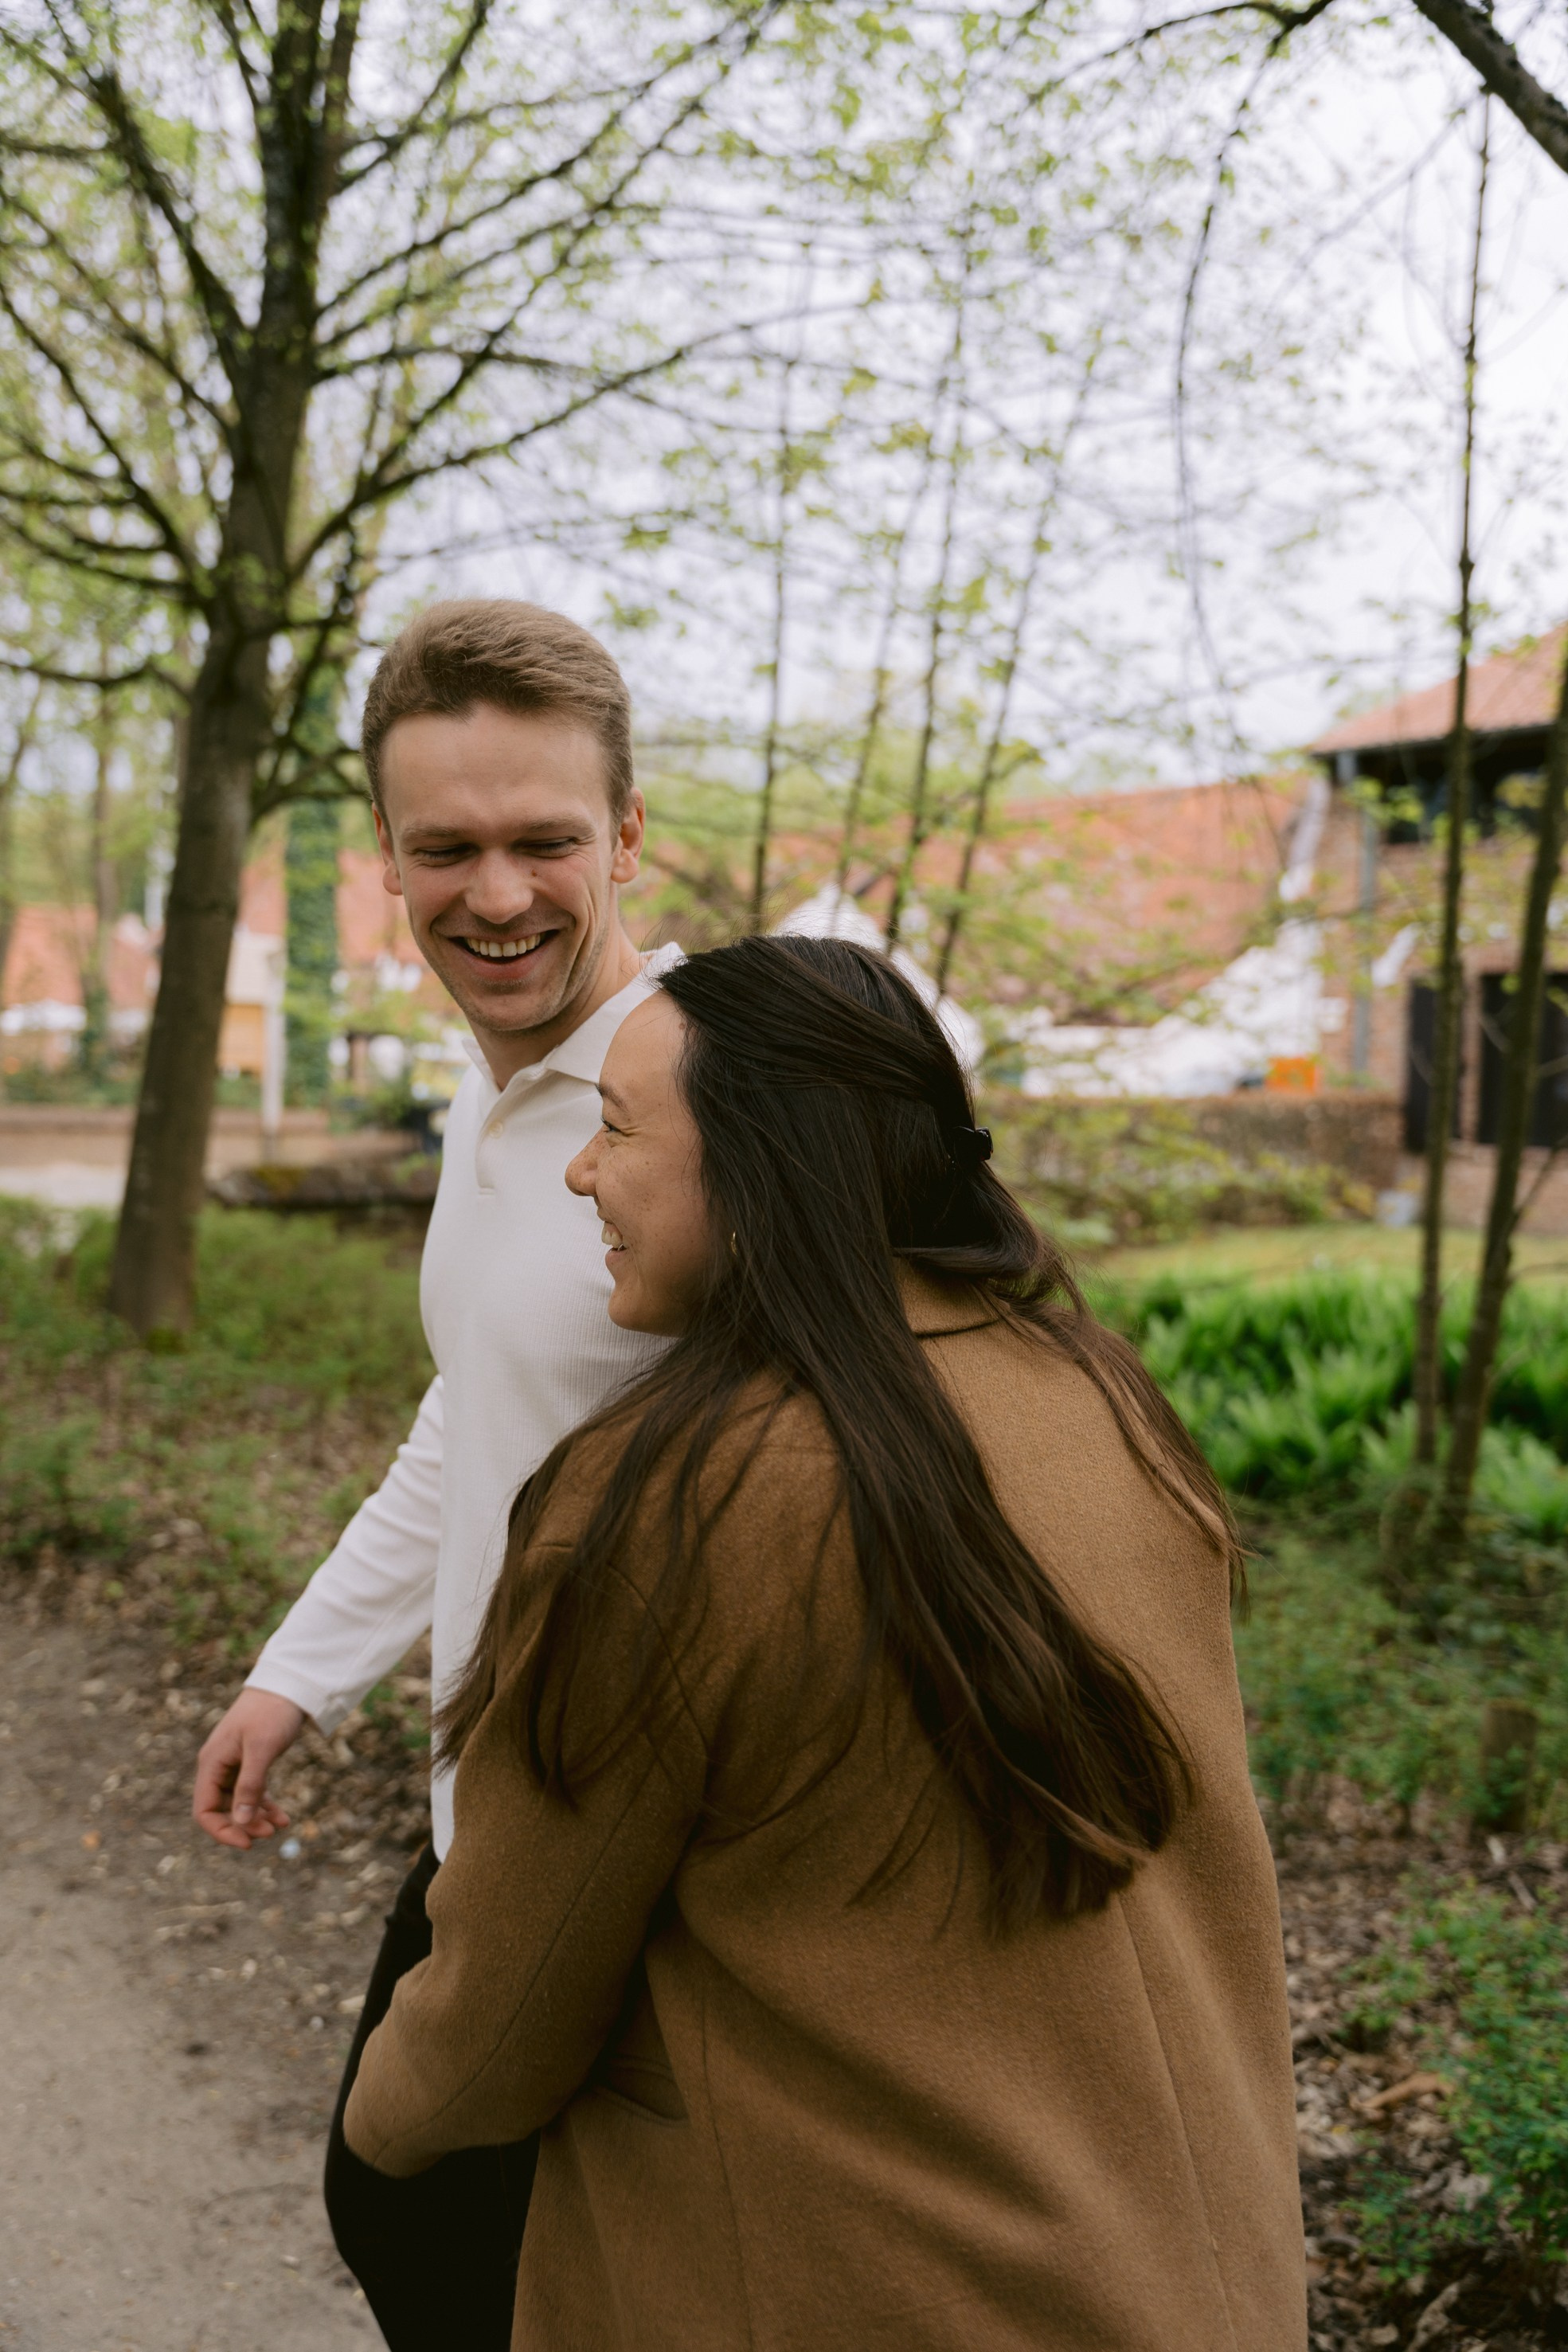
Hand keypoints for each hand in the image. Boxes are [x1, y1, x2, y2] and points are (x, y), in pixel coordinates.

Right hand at [193, 1687, 306, 1849]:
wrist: (288, 1685)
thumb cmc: (272, 1712)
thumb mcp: (262, 1749)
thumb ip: (250, 1786)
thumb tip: (240, 1823)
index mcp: (211, 1763)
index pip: (204, 1810)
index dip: (221, 1831)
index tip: (247, 1843)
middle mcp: (217, 1766)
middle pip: (220, 1810)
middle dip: (243, 1826)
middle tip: (270, 1833)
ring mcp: (232, 1765)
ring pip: (237, 1804)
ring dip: (256, 1819)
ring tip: (280, 1826)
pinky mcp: (249, 1763)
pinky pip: (251, 1793)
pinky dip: (265, 1806)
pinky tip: (283, 1818)